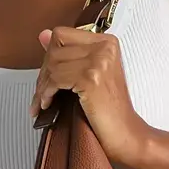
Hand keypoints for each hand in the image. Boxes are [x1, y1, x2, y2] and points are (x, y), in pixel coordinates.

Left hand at [29, 26, 149, 164]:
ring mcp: (99, 61)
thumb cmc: (110, 110)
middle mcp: (104, 47)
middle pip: (54, 49)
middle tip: (42, 93)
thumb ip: (68, 55)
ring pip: (52, 65)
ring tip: (44, 101)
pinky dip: (46, 93)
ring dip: (42, 87)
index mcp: (106, 42)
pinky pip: (55, 79)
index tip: (48, 76)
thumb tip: (42, 35)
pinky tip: (48, 104)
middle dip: (43, 74)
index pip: (61, 35)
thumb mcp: (89, 75)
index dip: (49, 57)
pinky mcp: (91, 78)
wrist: (125, 134)